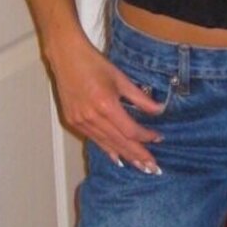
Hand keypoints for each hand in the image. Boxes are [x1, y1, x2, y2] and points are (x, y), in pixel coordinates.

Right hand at [48, 34, 164, 172]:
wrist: (66, 57)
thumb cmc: (94, 64)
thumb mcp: (121, 78)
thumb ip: (140, 98)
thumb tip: (159, 110)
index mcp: (106, 104)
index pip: (130, 130)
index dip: (146, 137)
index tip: (158, 138)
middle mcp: (92, 117)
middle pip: (120, 142)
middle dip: (138, 155)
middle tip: (153, 168)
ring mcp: (81, 121)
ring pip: (107, 144)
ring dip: (125, 156)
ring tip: (140, 167)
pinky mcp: (73, 122)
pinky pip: (94, 140)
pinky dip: (107, 149)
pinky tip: (118, 158)